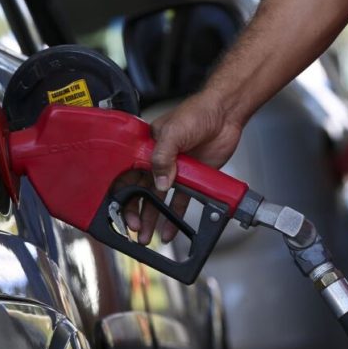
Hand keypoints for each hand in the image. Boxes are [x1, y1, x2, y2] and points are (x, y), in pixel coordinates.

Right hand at [123, 91, 243, 243]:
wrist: (225, 114)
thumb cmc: (198, 112)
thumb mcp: (174, 132)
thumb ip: (162, 158)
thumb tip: (159, 183)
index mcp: (146, 147)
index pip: (127, 174)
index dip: (123, 193)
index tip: (122, 210)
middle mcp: (158, 160)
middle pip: (141, 191)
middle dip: (136, 212)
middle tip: (135, 229)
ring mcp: (175, 171)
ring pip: (159, 200)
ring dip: (153, 218)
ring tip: (148, 236)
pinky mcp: (192, 179)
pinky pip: (181, 202)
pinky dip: (175, 217)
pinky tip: (170, 230)